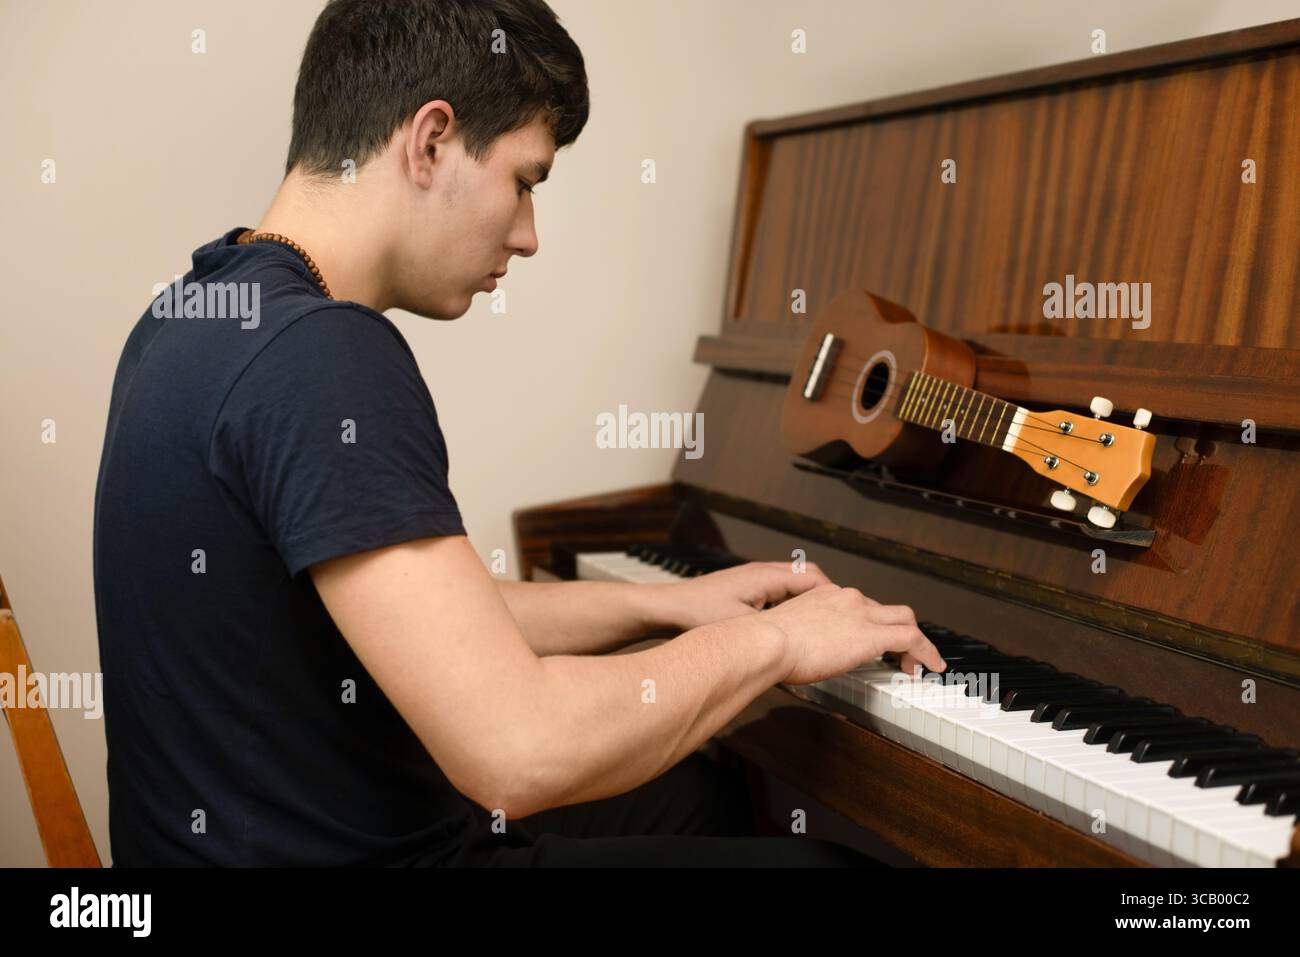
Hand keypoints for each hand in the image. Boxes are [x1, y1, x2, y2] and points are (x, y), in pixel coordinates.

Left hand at [655, 560, 833, 631]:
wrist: (665, 607)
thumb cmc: (694, 612)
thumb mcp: (738, 624)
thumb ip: (769, 630)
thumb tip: (797, 639)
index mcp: (765, 576)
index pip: (813, 577)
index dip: (833, 595)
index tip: (845, 611)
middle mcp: (760, 572)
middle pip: (806, 575)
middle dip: (826, 594)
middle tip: (839, 614)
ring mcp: (751, 579)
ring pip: (791, 582)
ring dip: (807, 597)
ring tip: (820, 619)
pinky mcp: (742, 588)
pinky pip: (776, 589)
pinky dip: (789, 602)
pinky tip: (788, 622)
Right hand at [760, 582, 945, 684]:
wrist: (766, 642)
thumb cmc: (765, 643)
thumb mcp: (783, 633)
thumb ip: (798, 638)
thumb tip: (796, 655)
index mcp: (825, 595)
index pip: (859, 604)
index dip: (871, 622)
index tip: (870, 639)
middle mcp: (846, 598)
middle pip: (886, 608)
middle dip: (896, 628)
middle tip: (899, 650)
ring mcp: (861, 614)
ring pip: (905, 618)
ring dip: (915, 639)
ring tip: (917, 662)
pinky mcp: (872, 635)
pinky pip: (912, 639)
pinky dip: (926, 651)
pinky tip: (931, 666)